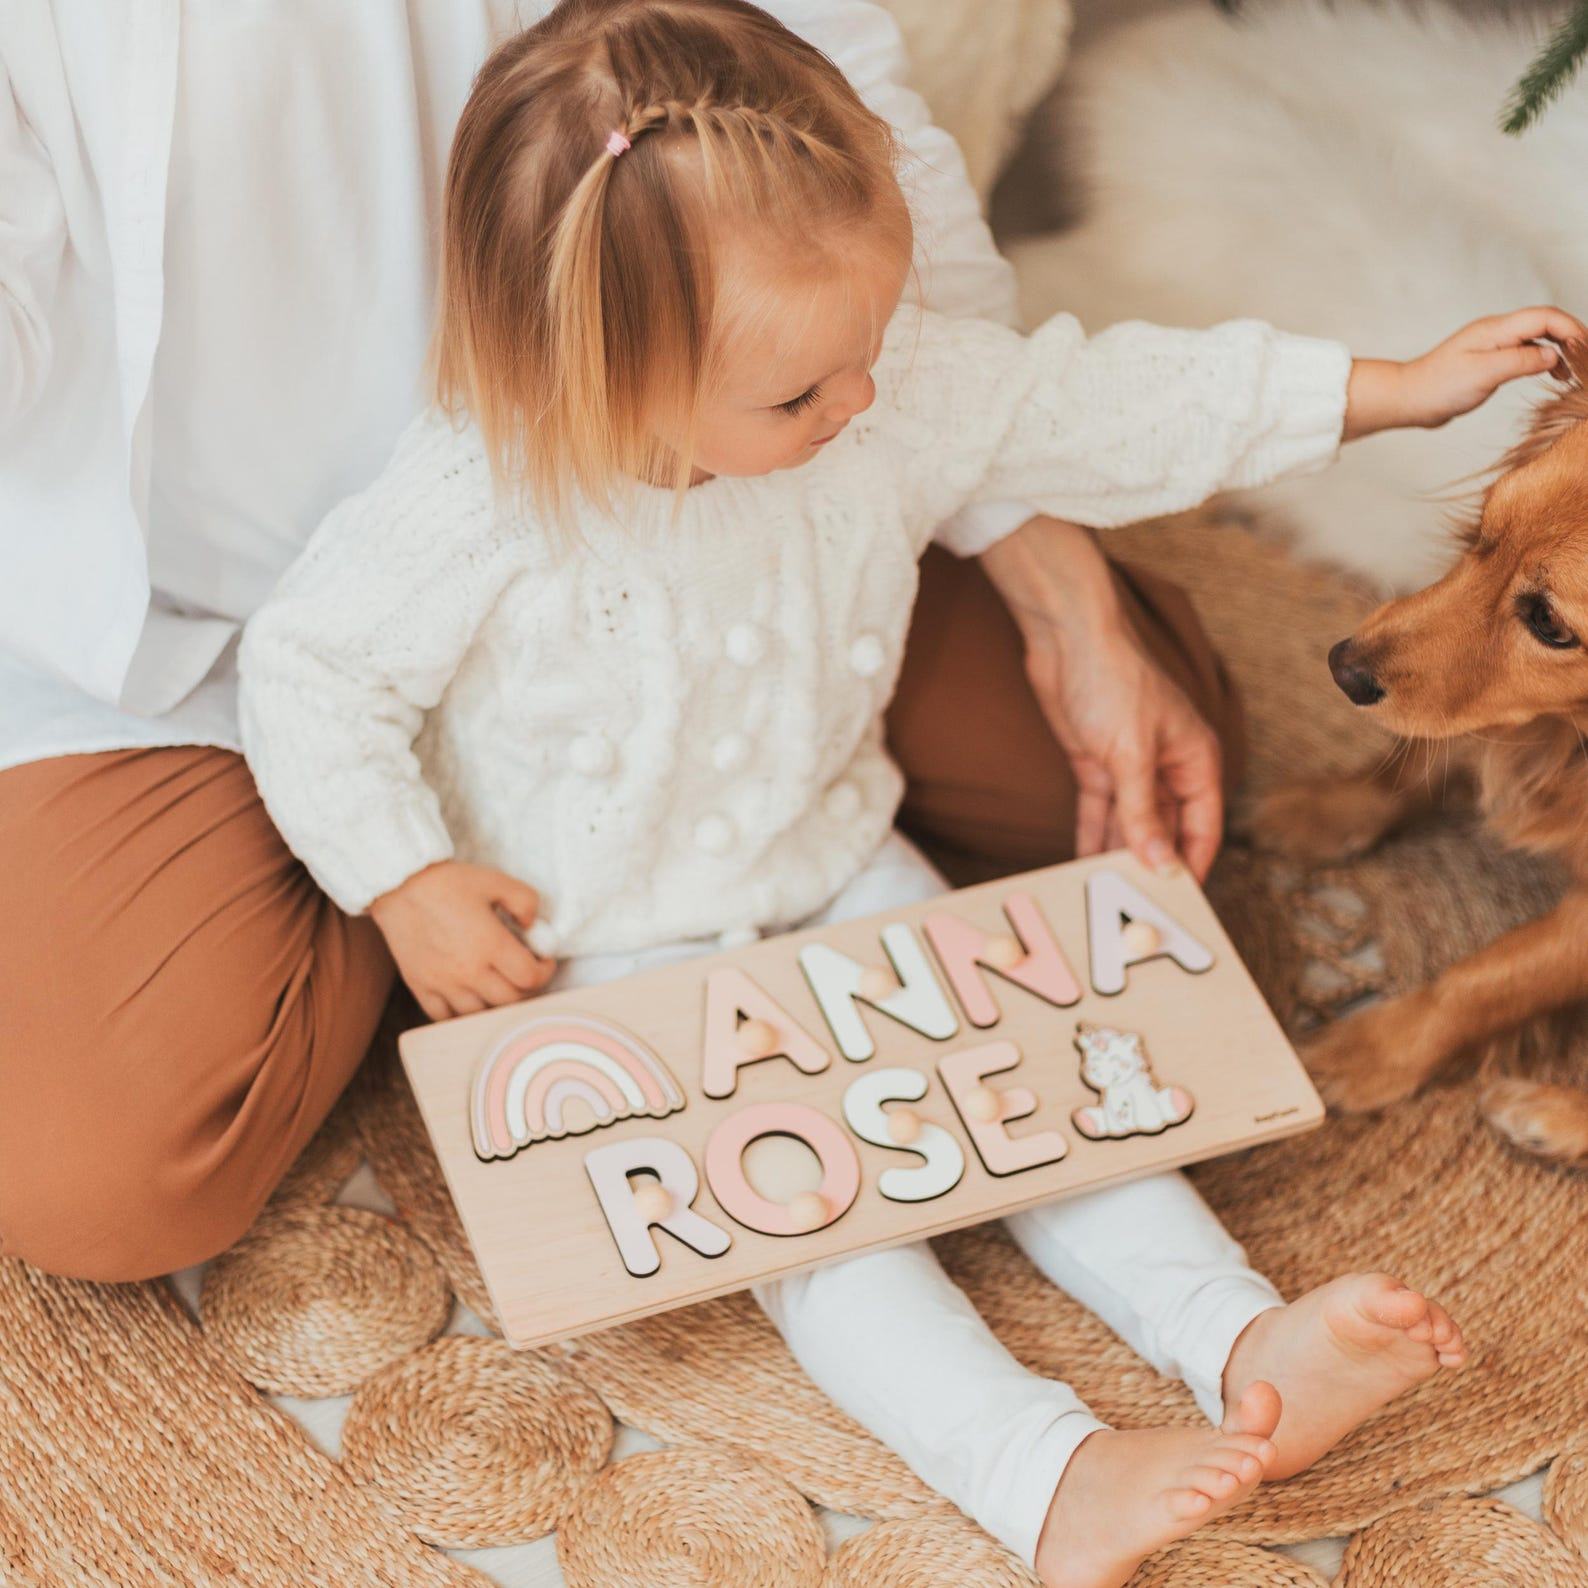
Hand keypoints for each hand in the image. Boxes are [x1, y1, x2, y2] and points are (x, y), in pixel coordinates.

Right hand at [368, 860, 554, 1020]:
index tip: (543, 961)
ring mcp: (442, 983)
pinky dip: (461, 1015)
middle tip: (525, 974)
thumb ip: (525, 900)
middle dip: (526, 989)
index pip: (530, 978)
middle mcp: (468, 971)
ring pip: (480, 1015)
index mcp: (490, 944)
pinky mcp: (421, 987)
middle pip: (510, 1001)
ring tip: (499, 986)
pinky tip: (469, 999)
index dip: (545, 972)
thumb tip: (534, 925)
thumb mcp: (495, 880)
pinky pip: (445, 1018)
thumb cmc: (448, 882)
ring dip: (495, 1004)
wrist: (399, 886)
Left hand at [980, 518, 1224, 879]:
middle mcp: (1169, 767)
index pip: (1203, 827)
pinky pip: (1099, 811)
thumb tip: (1163, 863)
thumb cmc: (1113, 680)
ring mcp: (1131, 767)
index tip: (1176, 903)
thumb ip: (1144, 813)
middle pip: (1166, 830)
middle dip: (1152, 865)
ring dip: (1119, 855)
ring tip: (1106, 893)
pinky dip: (1092, 835)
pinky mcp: (1097, 763)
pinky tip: (1084, 863)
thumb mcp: (1131, 754)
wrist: (1066, 637)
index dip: (1191, 865)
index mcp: (1197, 760)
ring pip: (1130, 824)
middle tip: (1136, 907)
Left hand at [1344, 306, 1587, 439]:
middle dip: (1570, 337)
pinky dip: (1542, 361)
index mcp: (1496, 329)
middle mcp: (1496, 333)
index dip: (1571, 329)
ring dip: (1558, 351)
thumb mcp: (1484, 374)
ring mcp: (1493, 346)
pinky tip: (1551, 376)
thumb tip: (1553, 355)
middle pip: (1545, 324)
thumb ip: (1520, 362)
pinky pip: (1525, 354)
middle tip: (1585, 360)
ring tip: (1571, 373)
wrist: (1409, 399)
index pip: (1545, 317)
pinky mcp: (1488, 362)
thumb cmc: (1438, 387)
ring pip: (1537, 339)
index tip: (1586, 349)